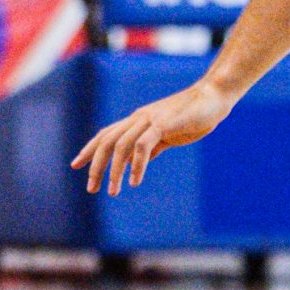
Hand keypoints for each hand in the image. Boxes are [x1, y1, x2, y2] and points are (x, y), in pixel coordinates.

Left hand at [71, 80, 233, 194]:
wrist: (214, 97)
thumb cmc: (194, 115)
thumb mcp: (169, 134)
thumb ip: (154, 146)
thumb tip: (142, 161)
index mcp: (138, 121)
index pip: (106, 134)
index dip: (89, 149)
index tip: (76, 164)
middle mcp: (139, 118)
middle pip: (107, 141)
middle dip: (96, 165)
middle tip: (91, 188)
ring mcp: (150, 120)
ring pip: (121, 145)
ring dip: (115, 170)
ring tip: (113, 191)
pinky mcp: (164, 124)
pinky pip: (143, 146)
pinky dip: (137, 165)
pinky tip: (135, 181)